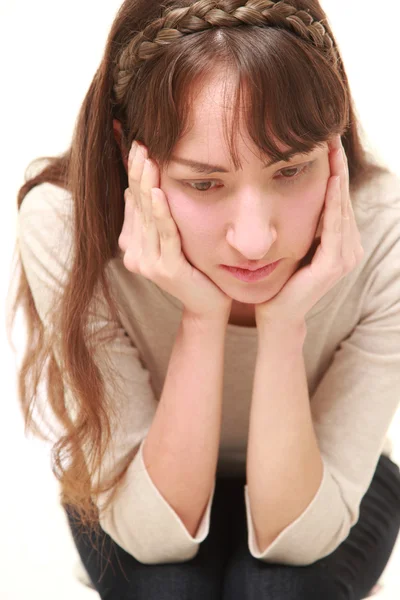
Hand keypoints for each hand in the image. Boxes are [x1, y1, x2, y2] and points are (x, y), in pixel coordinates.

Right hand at [118, 141, 232, 322]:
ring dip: (147, 186)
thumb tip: (143, 187)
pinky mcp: (166, 270)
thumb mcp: (172, 236)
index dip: (134, 173)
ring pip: (148, 217)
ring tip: (146, 159)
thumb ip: (156, 215)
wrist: (208, 303)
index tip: (137, 145)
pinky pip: (165, 235)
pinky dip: (162, 214)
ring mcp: (148, 263)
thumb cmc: (194, 266)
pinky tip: (160, 192)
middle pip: (137, 204)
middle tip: (139, 143)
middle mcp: (134, 252)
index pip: (132, 200)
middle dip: (138, 173)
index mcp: (132, 242)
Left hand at [255, 134, 363, 329]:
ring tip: (333, 148)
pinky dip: (333, 204)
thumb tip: (286, 184)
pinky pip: (333, 228)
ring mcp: (345, 257)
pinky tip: (330, 181)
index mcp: (340, 240)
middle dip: (338, 165)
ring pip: (342, 208)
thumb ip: (299, 219)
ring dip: (339, 177)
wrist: (276, 314)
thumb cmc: (279, 278)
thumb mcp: (291, 241)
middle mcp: (348, 247)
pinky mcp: (333, 266)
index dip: (335, 168)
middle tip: (331, 132)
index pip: (338, 197)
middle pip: (344, 197)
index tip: (325, 138)